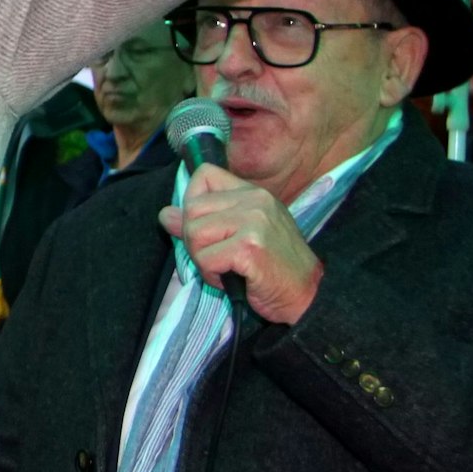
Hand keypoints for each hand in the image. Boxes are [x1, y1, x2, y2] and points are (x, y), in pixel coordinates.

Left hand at [157, 163, 323, 324]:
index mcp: (253, 193)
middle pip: (191, 208)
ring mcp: (253, 222)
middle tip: (219, 258)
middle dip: (195, 240)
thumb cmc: (273, 268)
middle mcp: (255, 200)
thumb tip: (165, 214)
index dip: (192, 201)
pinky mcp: (249, 248)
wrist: (307, 297)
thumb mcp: (239, 236)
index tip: (207, 227)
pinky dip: (213, 276)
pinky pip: (206, 259)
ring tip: (228, 268)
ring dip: (204, 260)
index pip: (203, 175)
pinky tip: (235, 279)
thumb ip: (204, 221)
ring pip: (194, 234)